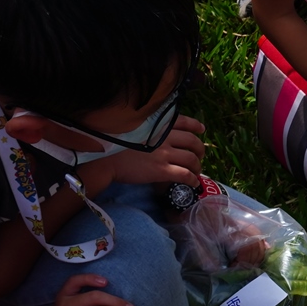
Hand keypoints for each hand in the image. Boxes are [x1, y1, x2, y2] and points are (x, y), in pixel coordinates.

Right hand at [86, 116, 205, 191]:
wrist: (104, 157)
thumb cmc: (115, 142)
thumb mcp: (135, 127)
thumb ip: (149, 128)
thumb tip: (157, 133)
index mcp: (158, 125)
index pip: (183, 122)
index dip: (195, 126)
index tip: (201, 129)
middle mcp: (164, 137)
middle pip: (193, 142)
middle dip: (200, 149)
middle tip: (199, 155)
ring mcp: (164, 154)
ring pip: (192, 159)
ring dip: (198, 166)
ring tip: (197, 171)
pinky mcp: (162, 170)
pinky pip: (185, 175)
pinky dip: (193, 180)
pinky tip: (194, 183)